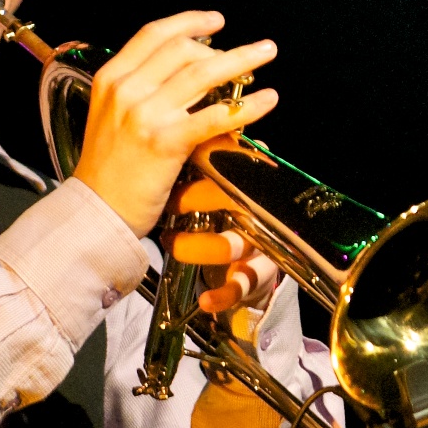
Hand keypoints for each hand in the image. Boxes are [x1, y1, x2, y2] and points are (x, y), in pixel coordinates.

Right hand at [67, 12, 277, 237]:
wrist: (95, 211)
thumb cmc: (108, 169)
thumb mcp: (110, 115)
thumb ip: (141, 90)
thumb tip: (189, 72)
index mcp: (111, 78)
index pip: (154, 35)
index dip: (189, 22)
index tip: (216, 21)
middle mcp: (127, 90)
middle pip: (182, 50)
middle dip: (223, 45)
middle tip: (253, 50)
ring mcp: (145, 115)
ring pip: (202, 75)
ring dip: (241, 59)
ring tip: (266, 54)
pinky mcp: (166, 142)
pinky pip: (214, 116)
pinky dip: (246, 106)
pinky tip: (268, 99)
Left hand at [168, 141, 284, 313]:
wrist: (256, 257)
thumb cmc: (230, 211)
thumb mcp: (221, 182)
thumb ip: (209, 157)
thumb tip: (189, 127)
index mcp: (252, 184)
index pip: (234, 164)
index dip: (207, 159)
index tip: (180, 154)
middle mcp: (261, 213)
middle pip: (234, 199)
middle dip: (196, 197)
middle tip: (167, 199)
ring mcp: (261, 245)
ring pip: (233, 245)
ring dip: (197, 245)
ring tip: (170, 242)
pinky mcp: (257, 275)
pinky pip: (242, 286)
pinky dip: (223, 294)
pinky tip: (205, 300)